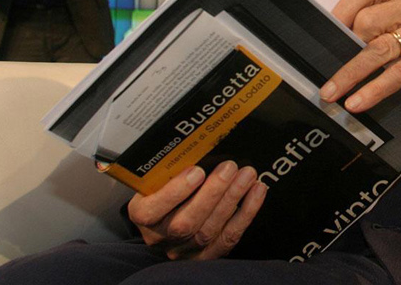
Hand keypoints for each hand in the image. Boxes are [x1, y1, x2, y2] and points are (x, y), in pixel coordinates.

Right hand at [127, 162, 267, 259]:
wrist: (170, 219)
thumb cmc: (164, 189)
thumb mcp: (157, 179)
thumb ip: (169, 169)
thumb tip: (197, 145)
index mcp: (143, 216)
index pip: (151, 211)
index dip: (175, 192)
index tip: (196, 171)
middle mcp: (161, 237)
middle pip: (185, 223)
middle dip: (212, 193)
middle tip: (229, 167)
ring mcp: (185, 250)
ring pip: (210, 230)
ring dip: (232, 199)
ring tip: (247, 175)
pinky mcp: (208, 256)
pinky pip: (230, 236)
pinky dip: (246, 212)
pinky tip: (256, 191)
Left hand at [319, 0, 400, 111]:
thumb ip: (385, 21)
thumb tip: (339, 42)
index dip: (342, 7)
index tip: (322, 30)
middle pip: (366, 22)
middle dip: (342, 48)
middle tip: (328, 70)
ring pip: (377, 50)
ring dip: (349, 74)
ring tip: (329, 93)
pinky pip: (398, 73)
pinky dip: (374, 90)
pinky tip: (358, 102)